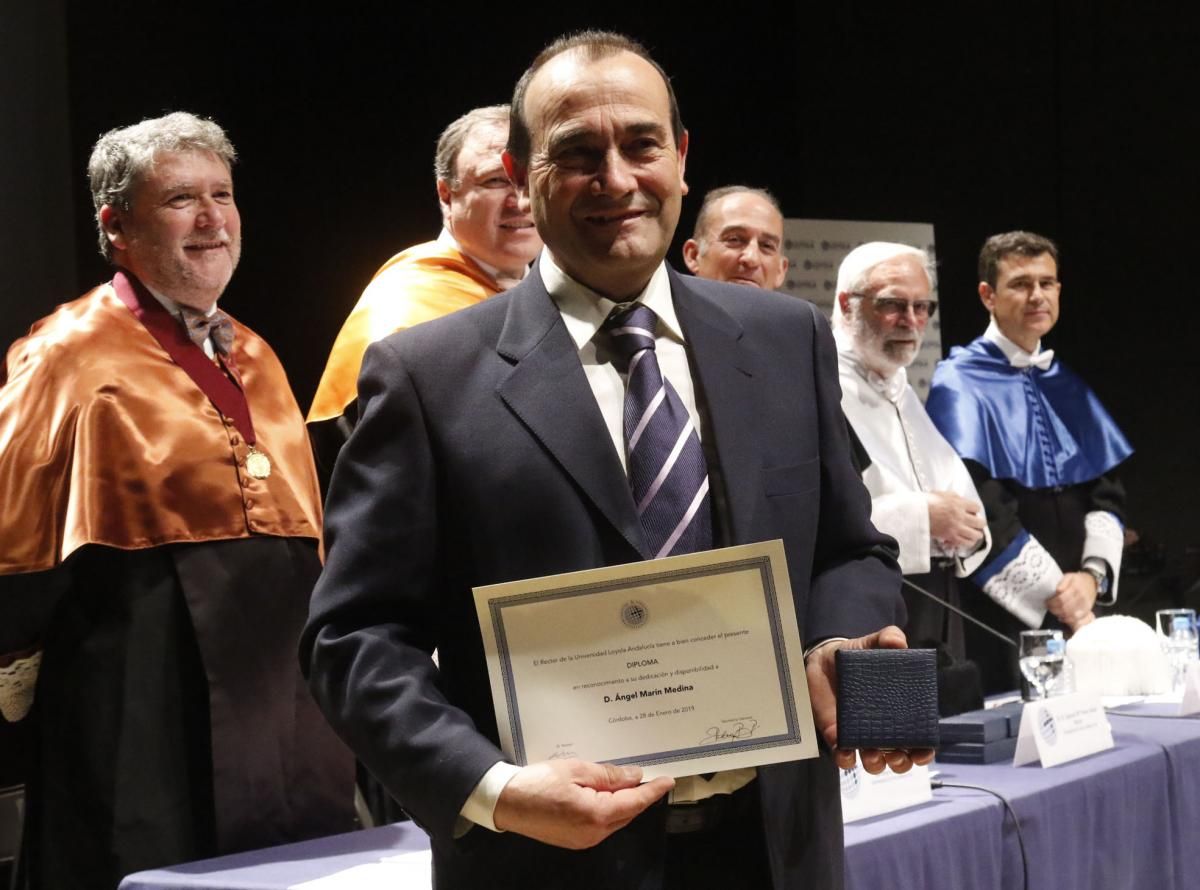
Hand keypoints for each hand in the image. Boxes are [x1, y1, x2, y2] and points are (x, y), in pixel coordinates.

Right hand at [492, 759, 673, 848]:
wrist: (507, 802)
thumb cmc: (539, 782)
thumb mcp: (576, 770)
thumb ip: (609, 775)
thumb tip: (634, 776)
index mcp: (597, 815)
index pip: (634, 801)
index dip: (653, 790)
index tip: (669, 780)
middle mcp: (594, 833)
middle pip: (627, 813)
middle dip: (640, 795)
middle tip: (651, 776)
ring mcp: (584, 840)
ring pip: (615, 820)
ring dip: (624, 802)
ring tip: (628, 781)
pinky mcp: (574, 840)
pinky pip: (602, 824)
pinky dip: (610, 809)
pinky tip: (607, 794)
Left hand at [805, 626, 935, 774]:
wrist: (825, 657)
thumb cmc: (858, 655)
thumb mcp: (874, 643)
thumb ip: (888, 638)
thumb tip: (898, 643)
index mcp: (900, 713)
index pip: (918, 740)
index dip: (924, 751)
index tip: (923, 751)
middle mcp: (883, 729)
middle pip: (898, 759)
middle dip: (900, 763)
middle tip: (896, 754)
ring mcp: (860, 734)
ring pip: (873, 763)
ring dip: (875, 764)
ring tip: (872, 754)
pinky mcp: (837, 735)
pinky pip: (843, 755)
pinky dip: (845, 758)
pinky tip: (846, 751)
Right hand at [925, 491, 986, 550]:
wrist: (917, 513)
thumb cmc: (927, 502)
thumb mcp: (942, 494)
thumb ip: (954, 496)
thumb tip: (960, 499)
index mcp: (959, 504)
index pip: (977, 508)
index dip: (975, 510)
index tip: (971, 512)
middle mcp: (961, 516)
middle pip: (980, 522)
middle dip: (979, 523)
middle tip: (974, 523)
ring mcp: (957, 528)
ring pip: (976, 535)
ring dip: (975, 534)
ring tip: (972, 533)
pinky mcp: (951, 537)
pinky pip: (966, 543)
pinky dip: (967, 542)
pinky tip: (966, 539)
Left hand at [1047, 572, 1097, 631]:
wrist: (1092, 583)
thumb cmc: (1078, 580)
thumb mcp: (1069, 576)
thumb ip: (1062, 583)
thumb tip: (1057, 591)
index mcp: (1075, 589)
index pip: (1061, 599)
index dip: (1052, 602)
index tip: (1047, 602)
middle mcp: (1081, 598)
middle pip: (1065, 608)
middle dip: (1054, 609)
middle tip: (1049, 607)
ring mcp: (1085, 606)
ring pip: (1070, 615)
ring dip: (1060, 615)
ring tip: (1054, 611)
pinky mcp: (1087, 611)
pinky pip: (1077, 619)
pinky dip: (1068, 620)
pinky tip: (1062, 617)